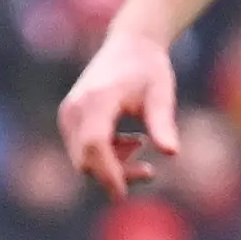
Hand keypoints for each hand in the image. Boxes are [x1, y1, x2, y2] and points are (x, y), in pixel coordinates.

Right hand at [56, 32, 179, 196]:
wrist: (130, 45)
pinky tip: (132, 140)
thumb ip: (163, 123)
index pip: (94, 144)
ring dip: (112, 164)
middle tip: (150, 171)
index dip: (107, 172)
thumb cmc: (149, 69)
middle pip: (86, 158)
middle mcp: (75, 108)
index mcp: (97, 99)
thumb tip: (172, 153)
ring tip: (141, 144)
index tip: (123, 194)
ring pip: (82, 158)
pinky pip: (83, 150)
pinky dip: (106, 154)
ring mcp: (69, 114)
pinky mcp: (70, 119)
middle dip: (115, 173)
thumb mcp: (161, 94)